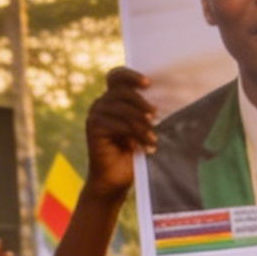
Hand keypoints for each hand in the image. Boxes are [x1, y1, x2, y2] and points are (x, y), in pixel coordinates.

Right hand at [83, 70, 154, 195]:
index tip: (148, 83)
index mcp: (113, 99)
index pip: (117, 76)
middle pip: (121, 90)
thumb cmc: (133, 153)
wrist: (115, 180)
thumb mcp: (142, 127)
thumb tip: (164, 97)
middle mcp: (101, 104)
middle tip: (155, 115)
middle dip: (141, 102)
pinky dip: (133, 134)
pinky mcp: (93, 128)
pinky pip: (116, 124)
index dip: (131, 75)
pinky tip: (143, 146)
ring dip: (140, 124)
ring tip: (152, 139)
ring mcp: (95, 115)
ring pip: (122, 108)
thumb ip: (145, 110)